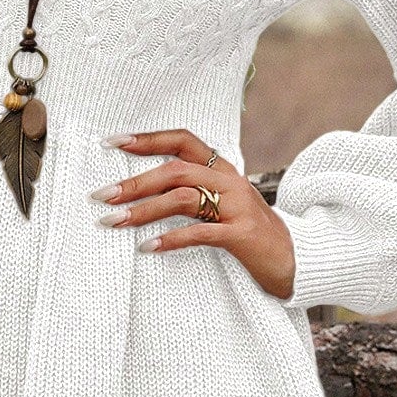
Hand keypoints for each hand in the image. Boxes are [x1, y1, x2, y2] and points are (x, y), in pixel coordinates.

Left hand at [91, 129, 296, 299]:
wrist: (296, 257)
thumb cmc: (247, 231)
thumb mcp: (220, 203)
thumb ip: (190, 191)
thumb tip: (139, 189)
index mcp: (221, 168)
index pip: (182, 141)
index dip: (148, 139)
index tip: (112, 142)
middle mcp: (229, 180)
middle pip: (175, 170)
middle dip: (134, 182)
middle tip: (101, 196)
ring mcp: (237, 206)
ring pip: (183, 198)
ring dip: (143, 210)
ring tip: (114, 222)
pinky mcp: (242, 234)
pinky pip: (200, 233)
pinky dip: (171, 239)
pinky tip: (147, 247)